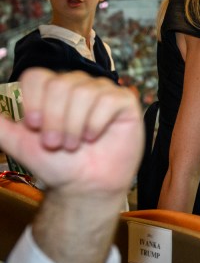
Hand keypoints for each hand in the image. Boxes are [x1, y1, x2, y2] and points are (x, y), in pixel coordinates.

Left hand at [0, 69, 142, 198]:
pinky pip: (108, 100)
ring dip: (74, 125)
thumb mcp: (19, 144)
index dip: (33, 100)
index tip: (33, 125)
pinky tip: (93, 137)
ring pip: (83, 92)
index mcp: (50, 91)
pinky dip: (96, 123)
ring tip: (73, 145)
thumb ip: (2, 125)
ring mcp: (101, 91)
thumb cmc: (56, 164)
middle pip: (60, 85)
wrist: (85, 185)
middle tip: (54, 144)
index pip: (37, 76)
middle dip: (54, 119)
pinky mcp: (124, 101)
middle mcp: (76, 85)